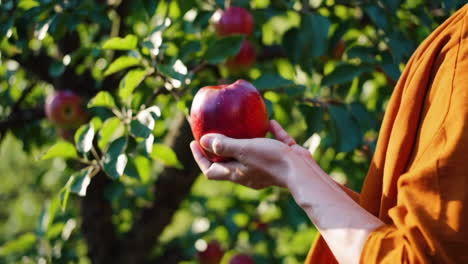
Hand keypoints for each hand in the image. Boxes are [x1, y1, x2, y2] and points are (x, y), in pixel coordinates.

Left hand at [189, 120, 316, 189]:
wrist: (301, 170)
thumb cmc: (270, 160)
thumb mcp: (243, 149)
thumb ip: (223, 145)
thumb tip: (202, 141)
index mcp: (236, 173)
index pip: (210, 170)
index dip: (199, 158)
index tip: (193, 143)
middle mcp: (248, 173)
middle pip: (228, 162)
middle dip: (219, 149)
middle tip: (213, 132)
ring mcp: (265, 167)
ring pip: (250, 153)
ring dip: (244, 141)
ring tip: (239, 125)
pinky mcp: (281, 159)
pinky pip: (272, 144)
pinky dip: (268, 134)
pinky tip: (269, 121)